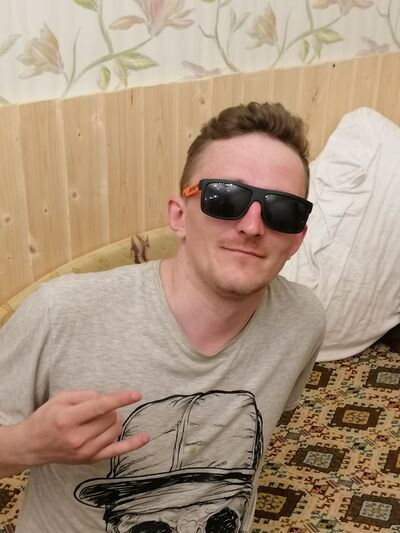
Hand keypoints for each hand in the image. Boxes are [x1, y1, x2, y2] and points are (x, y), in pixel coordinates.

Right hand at [15, 390, 148, 466]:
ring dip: (114, 420)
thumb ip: (85, 395)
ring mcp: (84, 451)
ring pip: (115, 430)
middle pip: (110, 418)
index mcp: (68, 418)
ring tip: (100, 418)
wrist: (32, 445)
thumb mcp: (61, 398)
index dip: (120, 399)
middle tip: (97, 408)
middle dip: (110, 409)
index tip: (136, 394)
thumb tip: (106, 398)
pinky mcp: (90, 459)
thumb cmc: (46, 418)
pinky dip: (132, 444)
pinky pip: (116, 451)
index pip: (100, 407)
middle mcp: (77, 437)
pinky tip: (145, 437)